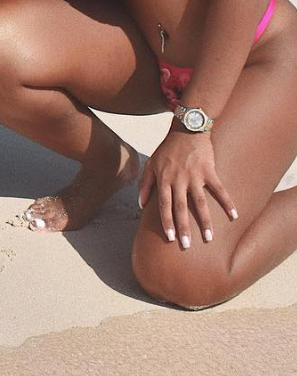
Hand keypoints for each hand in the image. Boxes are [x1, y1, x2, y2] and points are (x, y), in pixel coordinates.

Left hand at [138, 128, 236, 246]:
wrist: (186, 129)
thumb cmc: (167, 149)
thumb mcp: (151, 163)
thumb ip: (145, 184)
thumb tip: (141, 205)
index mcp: (164, 178)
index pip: (164, 204)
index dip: (166, 221)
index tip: (170, 238)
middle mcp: (178, 179)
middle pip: (181, 207)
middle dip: (183, 227)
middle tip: (187, 245)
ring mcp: (194, 175)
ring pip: (200, 202)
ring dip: (204, 221)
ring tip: (208, 238)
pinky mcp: (209, 171)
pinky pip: (219, 189)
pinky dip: (227, 202)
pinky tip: (234, 216)